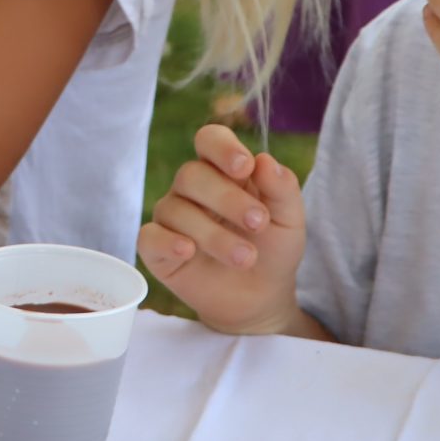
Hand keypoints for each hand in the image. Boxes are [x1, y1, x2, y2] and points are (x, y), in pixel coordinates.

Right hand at [137, 123, 307, 333]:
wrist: (261, 299)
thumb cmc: (273, 251)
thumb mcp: (289, 221)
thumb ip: (282, 189)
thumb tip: (264, 160)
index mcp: (224, 172)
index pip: (210, 141)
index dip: (222, 148)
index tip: (244, 167)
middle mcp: (192, 190)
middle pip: (192, 175)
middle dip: (227, 199)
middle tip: (258, 223)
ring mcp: (172, 218)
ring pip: (175, 209)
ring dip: (214, 234)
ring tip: (246, 258)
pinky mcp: (157, 249)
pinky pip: (149, 237)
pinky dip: (167, 242)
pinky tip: (188, 251)